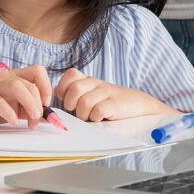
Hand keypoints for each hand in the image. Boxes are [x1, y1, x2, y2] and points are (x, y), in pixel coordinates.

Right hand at [0, 64, 52, 129]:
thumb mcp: (12, 108)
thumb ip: (28, 110)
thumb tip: (48, 117)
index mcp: (13, 77)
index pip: (37, 71)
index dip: (46, 86)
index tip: (47, 104)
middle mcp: (4, 78)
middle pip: (30, 83)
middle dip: (38, 103)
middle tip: (36, 121)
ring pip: (17, 87)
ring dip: (29, 103)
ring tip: (31, 120)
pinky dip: (9, 112)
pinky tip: (12, 121)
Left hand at [54, 68, 171, 122]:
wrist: (138, 104)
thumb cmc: (110, 103)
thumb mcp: (93, 95)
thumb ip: (76, 97)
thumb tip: (54, 110)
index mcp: (89, 80)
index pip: (70, 74)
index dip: (63, 88)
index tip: (66, 100)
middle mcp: (96, 84)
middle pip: (74, 89)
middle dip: (71, 104)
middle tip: (77, 112)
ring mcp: (106, 92)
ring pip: (84, 103)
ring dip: (84, 115)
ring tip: (90, 117)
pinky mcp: (115, 104)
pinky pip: (97, 111)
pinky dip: (96, 118)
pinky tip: (101, 118)